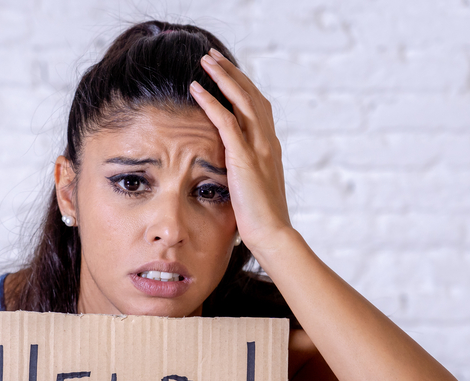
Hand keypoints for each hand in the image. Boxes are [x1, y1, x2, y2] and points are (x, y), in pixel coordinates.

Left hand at [190, 49, 291, 253]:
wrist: (273, 235)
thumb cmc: (260, 219)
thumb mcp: (253, 187)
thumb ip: (244, 171)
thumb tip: (230, 168)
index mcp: (270, 148)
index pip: (257, 107)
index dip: (242, 86)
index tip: (226, 72)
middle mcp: (268, 142)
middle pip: (251, 95)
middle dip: (231, 73)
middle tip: (213, 55)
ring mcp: (259, 149)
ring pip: (241, 101)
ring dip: (222, 77)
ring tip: (205, 60)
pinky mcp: (245, 159)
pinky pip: (227, 122)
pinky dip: (211, 102)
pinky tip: (197, 89)